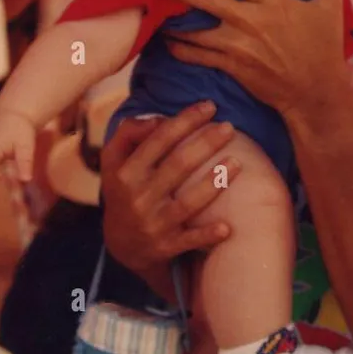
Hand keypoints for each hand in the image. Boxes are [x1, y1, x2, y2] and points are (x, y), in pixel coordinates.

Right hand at [101, 103, 236, 278]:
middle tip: (229, 127)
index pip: (159, 140)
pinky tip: (228, 227)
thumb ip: (128, 133)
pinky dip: (207, 235)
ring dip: (215, 182)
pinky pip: (190, 240)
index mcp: (126, 173)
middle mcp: (138, 197)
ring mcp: (153, 223)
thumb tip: (157, 119)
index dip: (185, 120)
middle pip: (178, 165)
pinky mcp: (166, 247)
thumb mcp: (114, 161)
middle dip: (206, 143)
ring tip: (237, 162)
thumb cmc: (125, 190)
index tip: (209, 106)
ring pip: (188, 202)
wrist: (121, 244)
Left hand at [163, 0, 351, 121]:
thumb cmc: (323, 48)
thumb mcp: (331, 8)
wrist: (315, 92)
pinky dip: (180, 48)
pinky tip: (167, 41)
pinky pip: (198, 55)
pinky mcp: (232, 66)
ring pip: (195, 29)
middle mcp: (250, 20)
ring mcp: (238, 45)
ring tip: (155, 9)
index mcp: (272, 1)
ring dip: (173, 20)